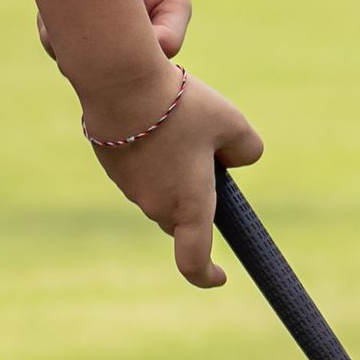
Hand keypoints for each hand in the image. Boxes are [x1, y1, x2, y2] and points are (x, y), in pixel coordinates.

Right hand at [88, 60, 259, 284]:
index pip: (194, 261)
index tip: (221, 277)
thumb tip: (237, 159)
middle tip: (210, 147)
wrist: (120, 82)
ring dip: (177, 169)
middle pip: (184, 214)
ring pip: (163, 189)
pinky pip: (143, 169)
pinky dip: (155, 153)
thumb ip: (246, 149)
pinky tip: (157, 116)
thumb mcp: (232, 123)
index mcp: (190, 206)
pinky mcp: (112, 165)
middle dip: (199, 195)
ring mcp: (129, 187)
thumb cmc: (181, 108)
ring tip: (181, 120)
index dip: (207, 276)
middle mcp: (157, 205)